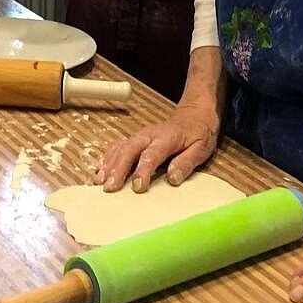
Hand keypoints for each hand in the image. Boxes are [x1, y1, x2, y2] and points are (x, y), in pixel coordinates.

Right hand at [95, 102, 219, 191]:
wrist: (194, 115)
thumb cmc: (198, 133)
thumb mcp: (201, 148)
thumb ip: (186, 162)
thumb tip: (173, 178)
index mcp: (167, 138)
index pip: (152, 155)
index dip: (143, 171)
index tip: (137, 187)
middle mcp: (149, 135)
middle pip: (129, 150)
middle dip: (118, 169)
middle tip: (110, 187)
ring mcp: (140, 136)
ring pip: (121, 148)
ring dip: (109, 164)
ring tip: (100, 181)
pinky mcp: (136, 139)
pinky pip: (118, 147)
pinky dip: (108, 158)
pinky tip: (101, 170)